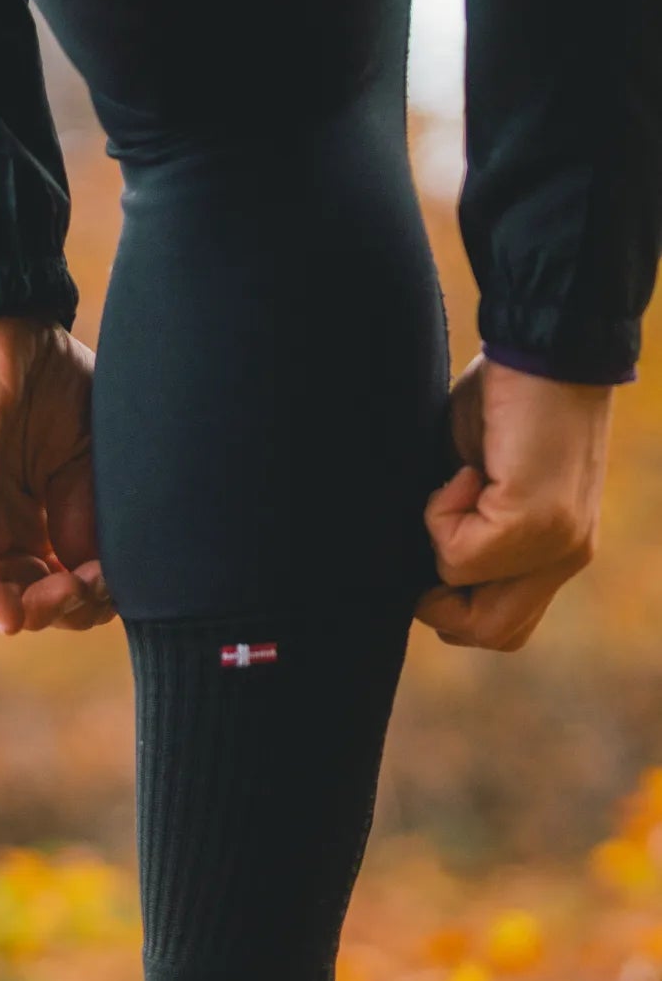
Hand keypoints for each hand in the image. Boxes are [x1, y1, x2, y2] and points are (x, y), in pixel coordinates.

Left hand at [0, 317, 112, 634]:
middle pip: (18, 605)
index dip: (88, 601)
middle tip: (94, 587)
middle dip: (63, 611)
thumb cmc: (54, 384)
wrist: (12, 320)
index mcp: (32, 526)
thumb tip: (105, 579)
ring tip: (68, 589)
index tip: (117, 580)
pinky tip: (13, 611)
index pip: (52, 593)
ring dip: (31, 608)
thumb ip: (95, 517)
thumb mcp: (91, 461)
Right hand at [415, 355, 612, 651]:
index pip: (507, 626)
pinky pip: (456, 555)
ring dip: (442, 550)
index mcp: (559, 549)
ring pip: (470, 604)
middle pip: (496, 635)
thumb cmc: (505, 398)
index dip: (458, 604)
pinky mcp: (533, 524)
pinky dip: (440, 511)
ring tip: (458, 489)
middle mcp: (568, 555)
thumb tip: (411, 566)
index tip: (442, 542)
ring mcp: (557, 545)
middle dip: (444, 603)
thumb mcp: (480, 483)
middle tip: (439, 532)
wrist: (544, 346)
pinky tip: (468, 466)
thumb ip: (465, 530)